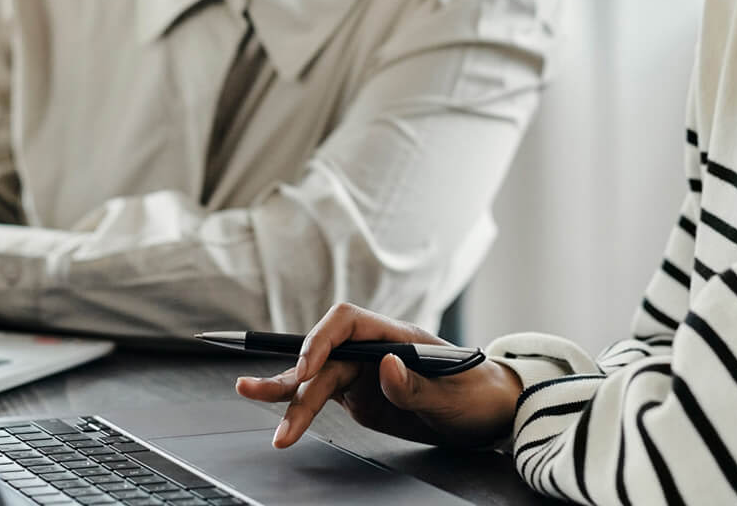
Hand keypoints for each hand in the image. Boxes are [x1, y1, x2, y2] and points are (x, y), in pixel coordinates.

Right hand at [234, 303, 521, 450]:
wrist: (487, 414)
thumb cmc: (477, 395)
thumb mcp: (453, 397)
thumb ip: (416, 386)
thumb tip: (386, 367)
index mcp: (396, 337)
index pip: (346, 323)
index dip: (321, 341)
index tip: (309, 369)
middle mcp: (373, 350)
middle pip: (323, 356)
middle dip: (294, 380)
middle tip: (264, 400)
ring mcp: (363, 372)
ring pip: (315, 377)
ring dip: (285, 390)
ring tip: (248, 392)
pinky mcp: (358, 394)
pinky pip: (321, 394)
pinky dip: (297, 402)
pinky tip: (274, 406)